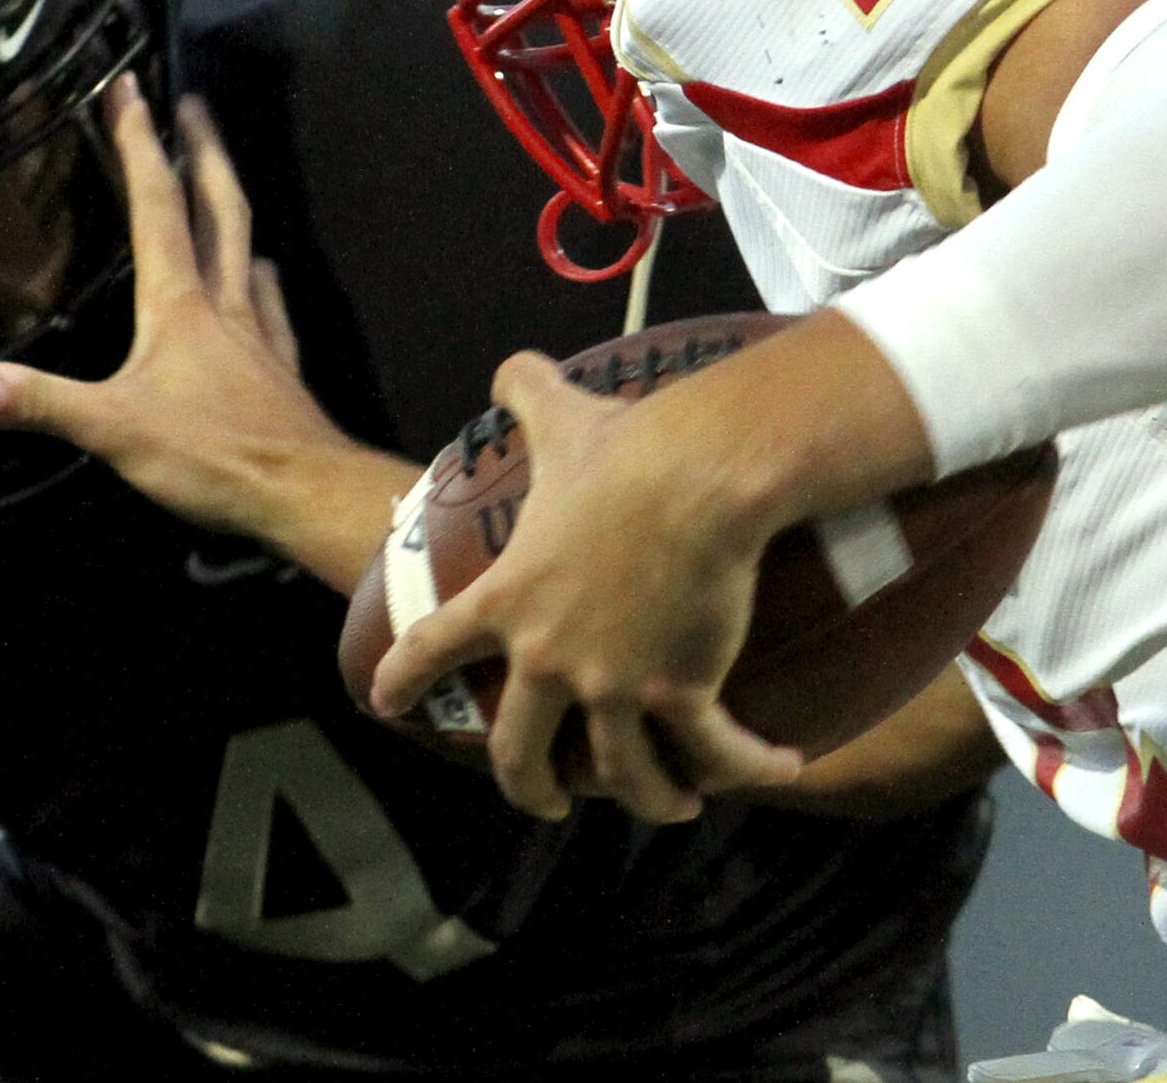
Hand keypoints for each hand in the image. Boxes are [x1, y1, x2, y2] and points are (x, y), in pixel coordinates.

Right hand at [0, 79, 405, 584]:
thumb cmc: (214, 455)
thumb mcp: (116, 431)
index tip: (129, 89)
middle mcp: (224, 302)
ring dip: (232, 206)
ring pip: (247, 248)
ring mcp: (259, 333)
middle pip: (218, 207)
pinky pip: (270, 307)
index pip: (157, 205)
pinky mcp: (280, 368)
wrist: (306, 491)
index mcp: (180, 303)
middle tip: (193, 103)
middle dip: (202, 150)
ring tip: (222, 183)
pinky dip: (262, 280)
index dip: (139, 144)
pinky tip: (264, 277)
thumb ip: (44, 404)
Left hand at [367, 351, 800, 824]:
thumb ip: (526, 391)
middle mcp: (550, 657)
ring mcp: (614, 686)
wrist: (696, 475)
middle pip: (520, 753)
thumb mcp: (562, 416)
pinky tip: (781, 768)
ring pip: (622, 777)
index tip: (386, 705)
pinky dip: (750, 768)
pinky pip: (716, 754)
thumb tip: (514, 363)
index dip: (406, 680)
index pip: (435, 647)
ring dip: (650, 800)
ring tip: (672, 802)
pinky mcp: (680, 694)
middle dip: (531, 790)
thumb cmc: (628, 446)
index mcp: (510, 599)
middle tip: (548, 801)